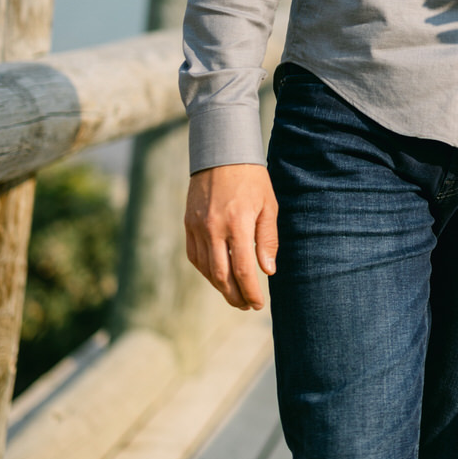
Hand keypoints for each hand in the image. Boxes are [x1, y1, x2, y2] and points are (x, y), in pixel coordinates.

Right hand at [184, 164, 277, 310]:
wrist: (222, 153)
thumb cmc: (252, 179)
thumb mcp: (268, 205)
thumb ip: (268, 239)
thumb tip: (268, 270)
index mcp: (237, 223)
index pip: (242, 269)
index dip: (250, 291)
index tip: (258, 304)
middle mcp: (213, 228)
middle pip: (221, 276)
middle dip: (235, 296)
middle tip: (247, 305)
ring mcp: (197, 226)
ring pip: (206, 269)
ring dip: (220, 287)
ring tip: (235, 295)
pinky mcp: (189, 223)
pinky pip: (195, 256)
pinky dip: (206, 270)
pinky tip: (218, 276)